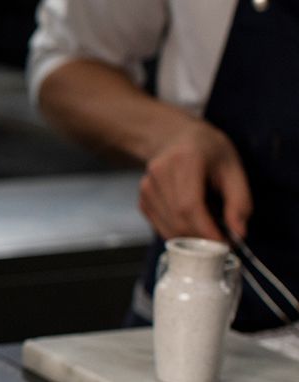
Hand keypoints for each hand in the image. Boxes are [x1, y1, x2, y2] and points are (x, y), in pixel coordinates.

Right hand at [138, 119, 250, 240]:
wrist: (174, 136)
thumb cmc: (207, 150)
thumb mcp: (232, 167)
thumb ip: (239, 200)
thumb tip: (238, 232)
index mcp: (184, 161)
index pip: (189, 206)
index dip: (206, 230)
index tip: (224, 244)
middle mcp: (159, 173)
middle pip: (177, 219)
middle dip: (201, 239)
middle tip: (221, 244)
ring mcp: (147, 186)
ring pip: (168, 226)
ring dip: (191, 238)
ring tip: (209, 232)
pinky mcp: (142, 198)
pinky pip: (160, 226)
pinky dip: (178, 233)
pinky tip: (191, 224)